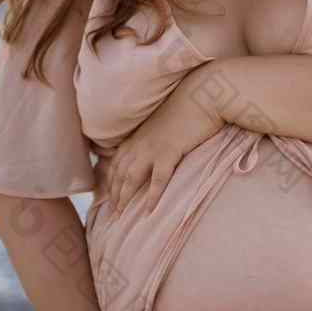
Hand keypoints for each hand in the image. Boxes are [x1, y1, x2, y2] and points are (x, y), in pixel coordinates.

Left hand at [106, 62, 225, 217]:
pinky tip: (149, 210)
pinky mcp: (170, 151)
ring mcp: (153, 147)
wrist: (204, 95)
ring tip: (121, 216)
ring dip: (125, 198)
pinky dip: (152, 196)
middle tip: (112, 214)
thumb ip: (154, 134)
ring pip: (132, 177)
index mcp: (137, 135)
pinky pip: (158, 178)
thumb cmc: (188, 108)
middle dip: (114, 194)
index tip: (107, 196)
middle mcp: (140, 142)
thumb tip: (154, 147)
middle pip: (119, 173)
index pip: (116, 162)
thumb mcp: (164, 121)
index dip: (110, 180)